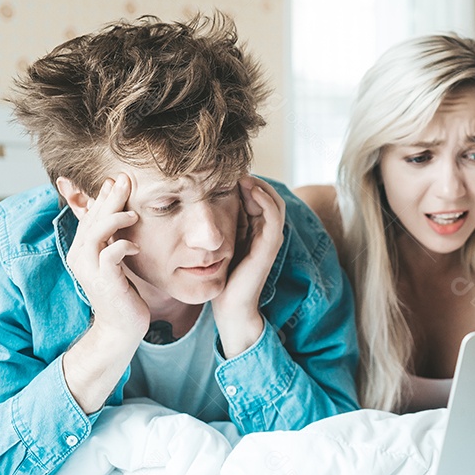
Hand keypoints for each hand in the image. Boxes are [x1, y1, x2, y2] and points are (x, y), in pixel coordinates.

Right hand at [61, 174, 148, 412]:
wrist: (121, 327)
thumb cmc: (122, 292)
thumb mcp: (115, 260)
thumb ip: (113, 239)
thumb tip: (120, 214)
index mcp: (82, 249)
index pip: (90, 215)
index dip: (102, 197)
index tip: (117, 180)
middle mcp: (80, 256)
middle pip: (92, 219)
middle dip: (109, 198)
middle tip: (125, 179)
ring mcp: (89, 269)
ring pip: (96, 233)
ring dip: (114, 219)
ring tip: (134, 214)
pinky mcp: (104, 282)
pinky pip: (110, 256)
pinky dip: (122, 246)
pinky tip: (135, 245)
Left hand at [211, 175, 285, 356]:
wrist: (229, 305)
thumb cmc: (220, 276)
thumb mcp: (217, 242)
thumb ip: (217, 222)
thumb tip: (201, 197)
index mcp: (255, 230)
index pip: (257, 196)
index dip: (244, 181)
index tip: (224, 171)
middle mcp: (266, 232)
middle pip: (267, 195)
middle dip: (252, 180)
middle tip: (233, 169)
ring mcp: (270, 238)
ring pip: (273, 201)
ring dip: (260, 185)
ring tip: (242, 175)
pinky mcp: (270, 245)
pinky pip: (273, 216)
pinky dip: (264, 199)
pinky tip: (248, 189)